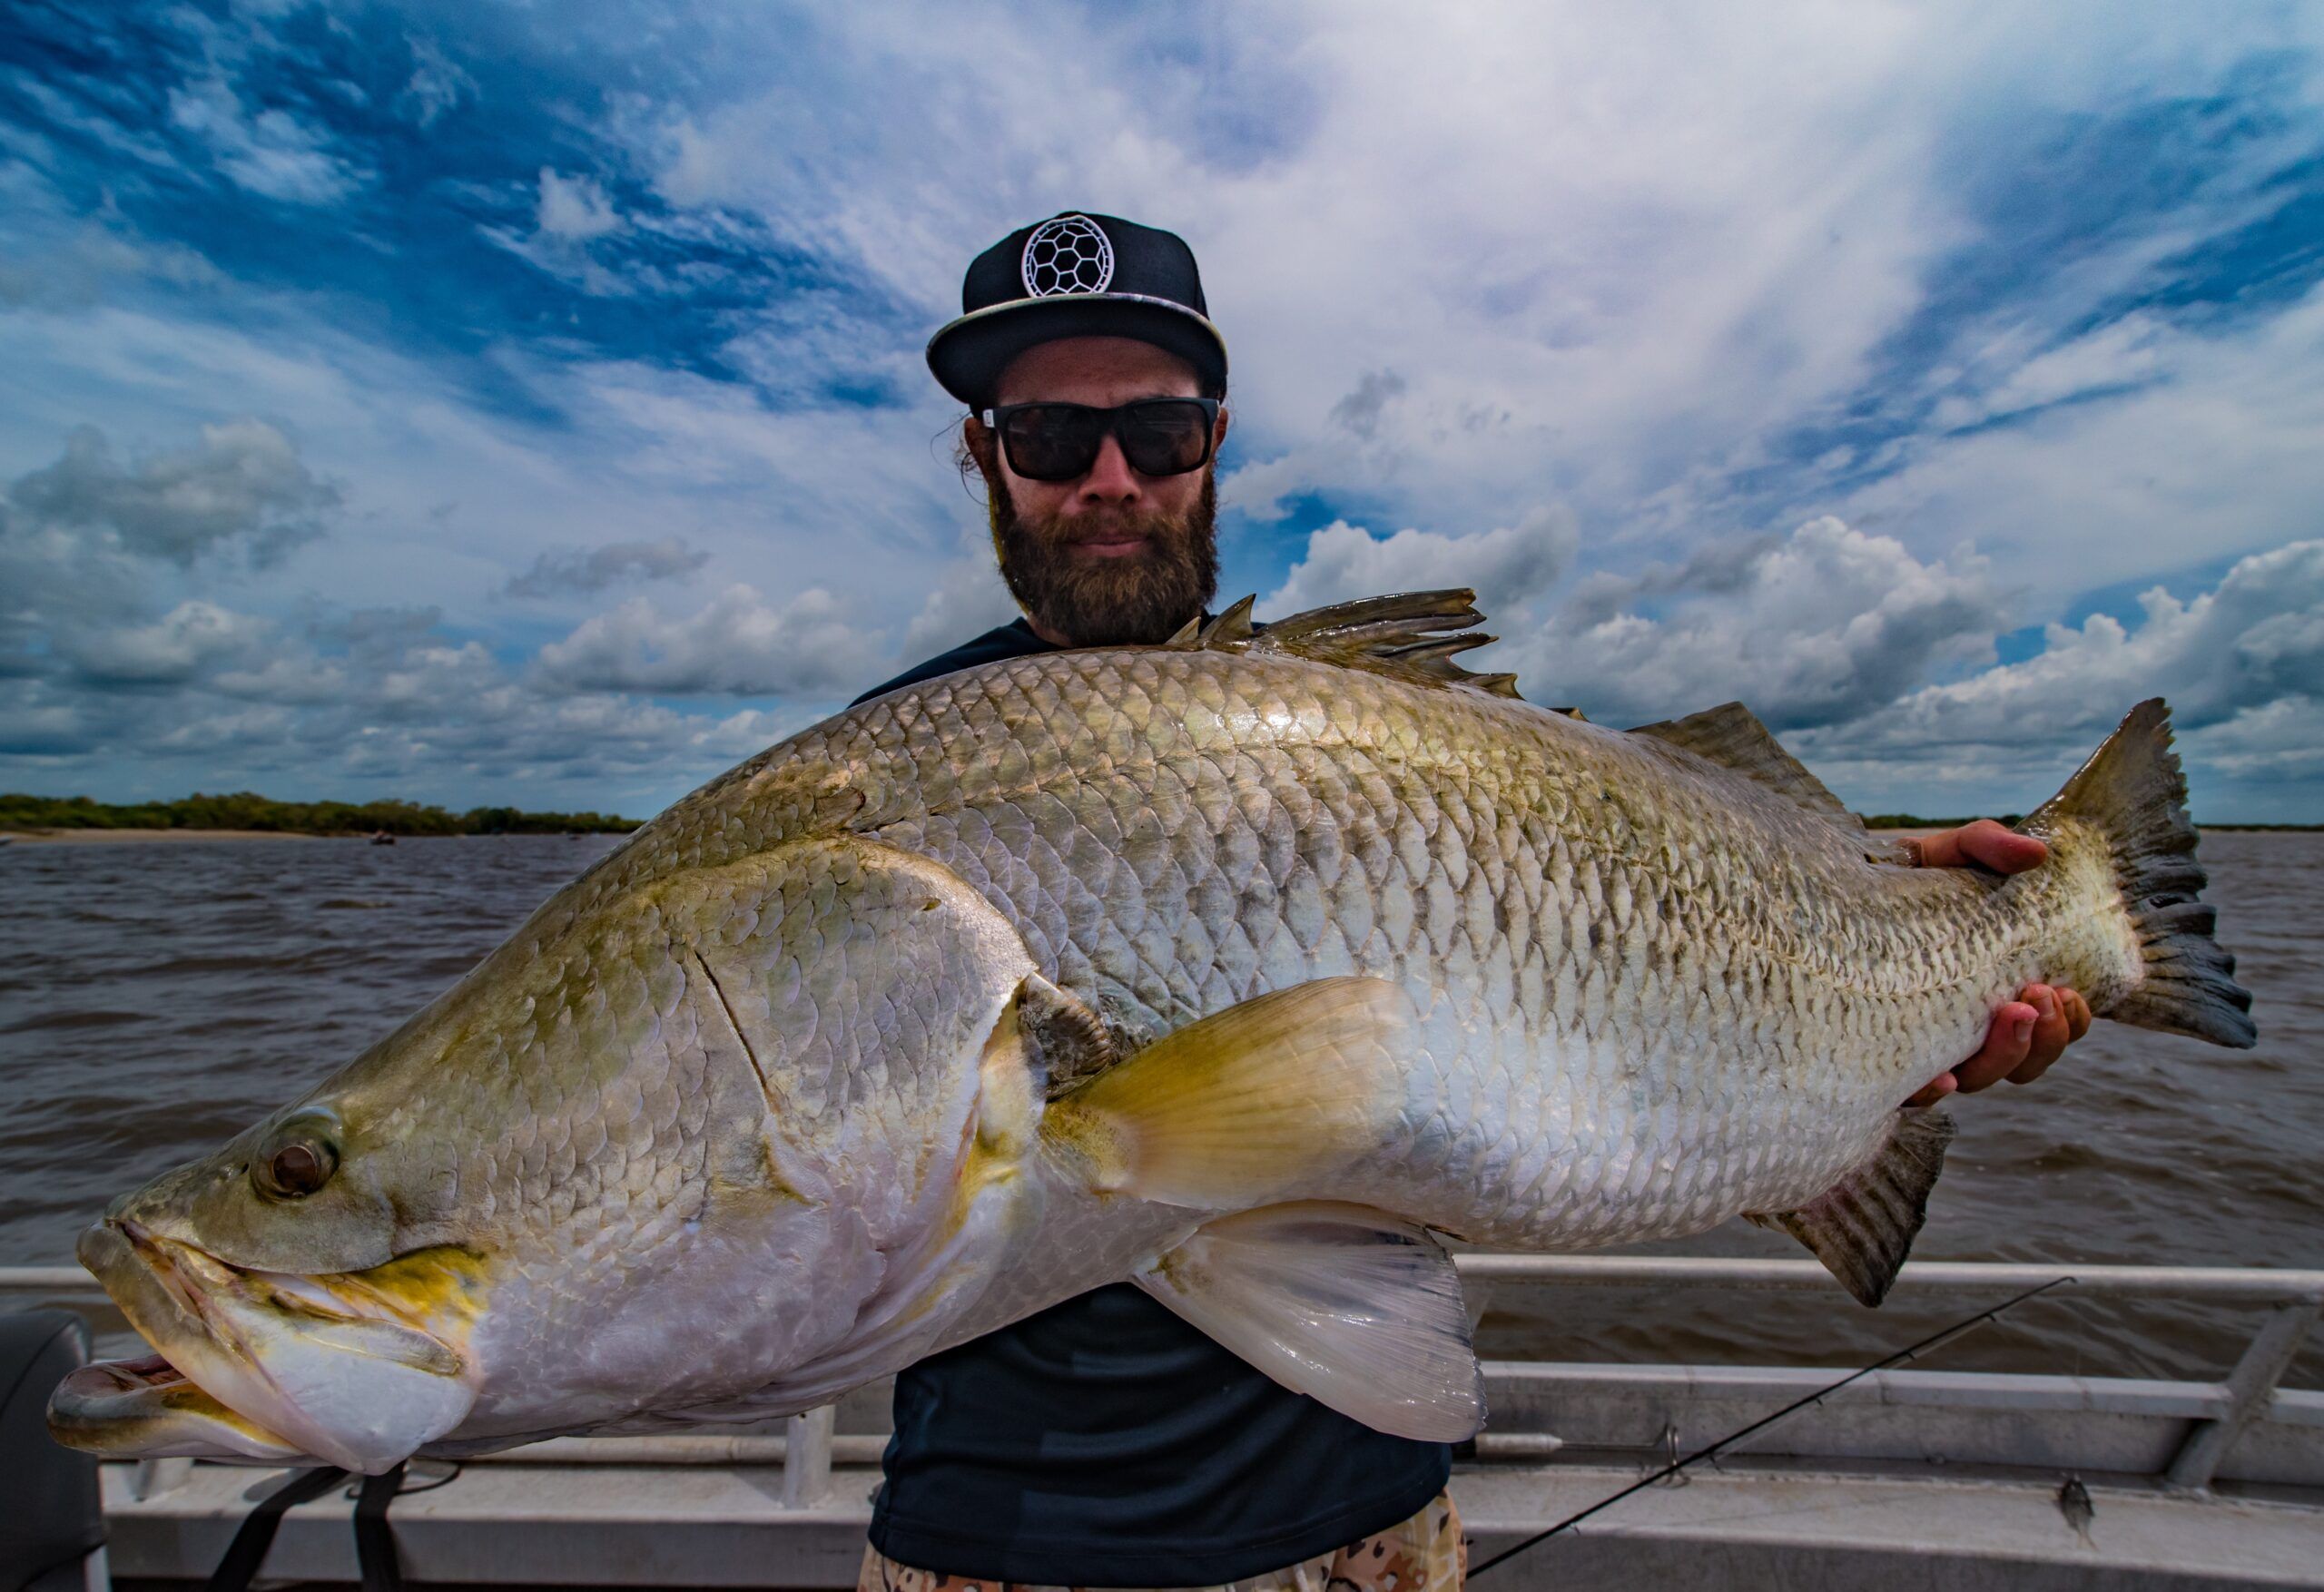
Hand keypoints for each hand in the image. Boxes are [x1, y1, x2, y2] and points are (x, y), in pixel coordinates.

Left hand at [1901, 822, 2093, 1106]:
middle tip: (2036, 997)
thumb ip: (1990, 845)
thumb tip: (2037, 853)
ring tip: (2009, 1014)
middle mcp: (1964, 1027)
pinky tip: (1943, 1073)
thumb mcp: (1952, 853)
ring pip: (1978, 1080)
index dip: (2069, 1025)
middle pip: (2020, 1065)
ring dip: (2003, 1057)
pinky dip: (1931, 1088)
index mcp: (1996, 992)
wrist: (1842, 883)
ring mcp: (1922, 1044)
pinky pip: (1908, 1091)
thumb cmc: (1907, 875)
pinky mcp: (1877, 1054)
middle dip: (2041, 1041)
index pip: (2049, 1029)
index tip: (2067, 992)